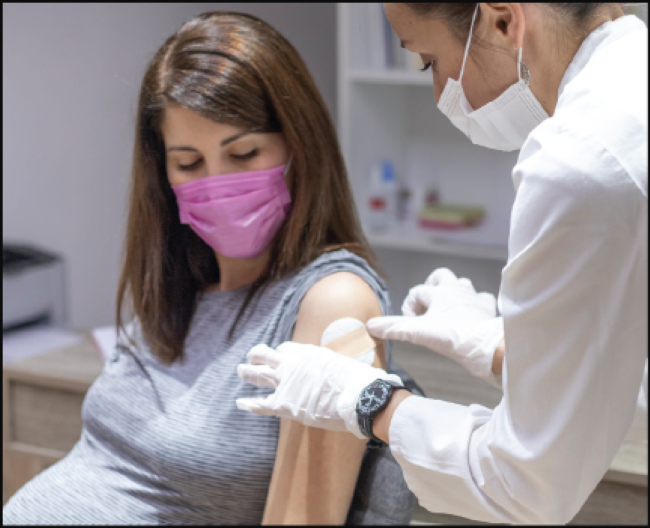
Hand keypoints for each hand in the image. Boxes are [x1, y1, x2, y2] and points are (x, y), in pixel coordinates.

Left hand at [236, 341, 402, 437]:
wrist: (358, 397)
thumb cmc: (356, 381)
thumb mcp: (342, 363)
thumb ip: (330, 364)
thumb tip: (336, 368)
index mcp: (307, 353)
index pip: (286, 349)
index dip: (281, 354)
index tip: (280, 357)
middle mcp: (292, 365)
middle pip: (265, 355)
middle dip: (256, 355)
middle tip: (251, 357)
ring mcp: (285, 384)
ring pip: (257, 374)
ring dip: (247, 372)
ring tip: (241, 370)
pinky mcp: (284, 405)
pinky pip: (260, 404)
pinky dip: (249, 403)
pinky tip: (240, 403)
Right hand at [366, 268, 503, 383]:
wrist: (485, 347)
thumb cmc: (452, 336)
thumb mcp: (417, 333)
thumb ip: (393, 328)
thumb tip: (369, 325)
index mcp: (440, 291)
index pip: (417, 292)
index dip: (409, 307)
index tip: (411, 325)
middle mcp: (457, 289)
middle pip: (442, 276)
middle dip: (432, 287)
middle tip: (427, 307)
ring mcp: (474, 298)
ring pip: (463, 285)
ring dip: (454, 294)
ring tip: (447, 312)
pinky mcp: (488, 310)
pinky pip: (483, 300)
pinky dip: (476, 305)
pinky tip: (471, 316)